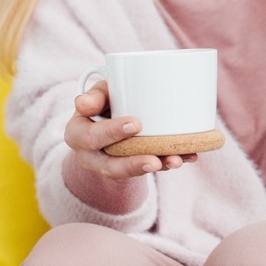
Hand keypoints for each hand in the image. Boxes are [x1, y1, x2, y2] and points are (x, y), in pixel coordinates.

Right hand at [64, 81, 196, 178]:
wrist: (108, 117)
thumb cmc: (104, 101)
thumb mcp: (98, 93)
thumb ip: (95, 95)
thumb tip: (83, 104)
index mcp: (77, 134)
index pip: (90, 138)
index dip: (111, 133)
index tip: (136, 124)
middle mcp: (90, 155)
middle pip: (109, 166)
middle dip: (133, 164)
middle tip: (155, 159)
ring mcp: (110, 165)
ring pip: (131, 172)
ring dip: (155, 167)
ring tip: (175, 161)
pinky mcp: (131, 167)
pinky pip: (149, 168)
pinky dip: (168, 162)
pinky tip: (187, 156)